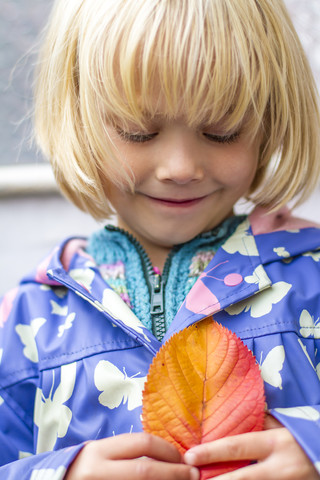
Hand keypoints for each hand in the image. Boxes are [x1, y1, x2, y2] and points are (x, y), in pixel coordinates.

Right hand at [65, 432, 198, 479]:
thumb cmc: (83, 470)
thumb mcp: (100, 455)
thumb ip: (126, 452)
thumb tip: (167, 455)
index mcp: (99, 452)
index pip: (142, 444)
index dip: (169, 450)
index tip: (183, 458)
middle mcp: (98, 471)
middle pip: (146, 472)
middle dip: (176, 473)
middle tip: (195, 475)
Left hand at [184, 415, 319, 478]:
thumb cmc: (304, 437)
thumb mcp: (283, 426)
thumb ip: (260, 423)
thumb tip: (231, 417)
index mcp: (274, 443)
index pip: (237, 447)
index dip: (211, 452)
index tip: (190, 456)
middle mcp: (279, 468)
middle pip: (240, 479)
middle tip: (192, 479)